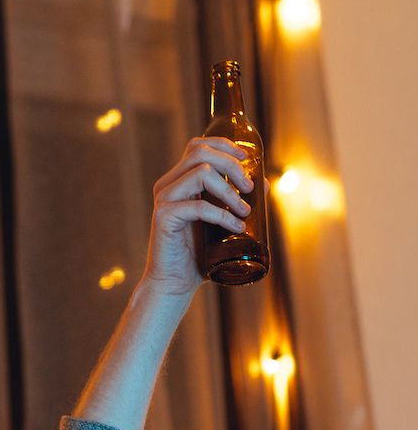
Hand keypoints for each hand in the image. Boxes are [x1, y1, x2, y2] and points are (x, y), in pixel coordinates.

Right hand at [142, 136, 252, 297]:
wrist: (174, 284)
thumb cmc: (197, 255)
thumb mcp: (222, 223)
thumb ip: (238, 202)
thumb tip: (265, 183)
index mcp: (178, 181)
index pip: (198, 146)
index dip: (225, 146)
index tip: (248, 160)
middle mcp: (168, 186)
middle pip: (201, 153)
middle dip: (232, 165)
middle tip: (249, 187)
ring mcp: (164, 200)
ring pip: (202, 173)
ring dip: (229, 190)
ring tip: (245, 210)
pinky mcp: (164, 217)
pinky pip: (199, 206)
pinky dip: (223, 215)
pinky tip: (236, 227)